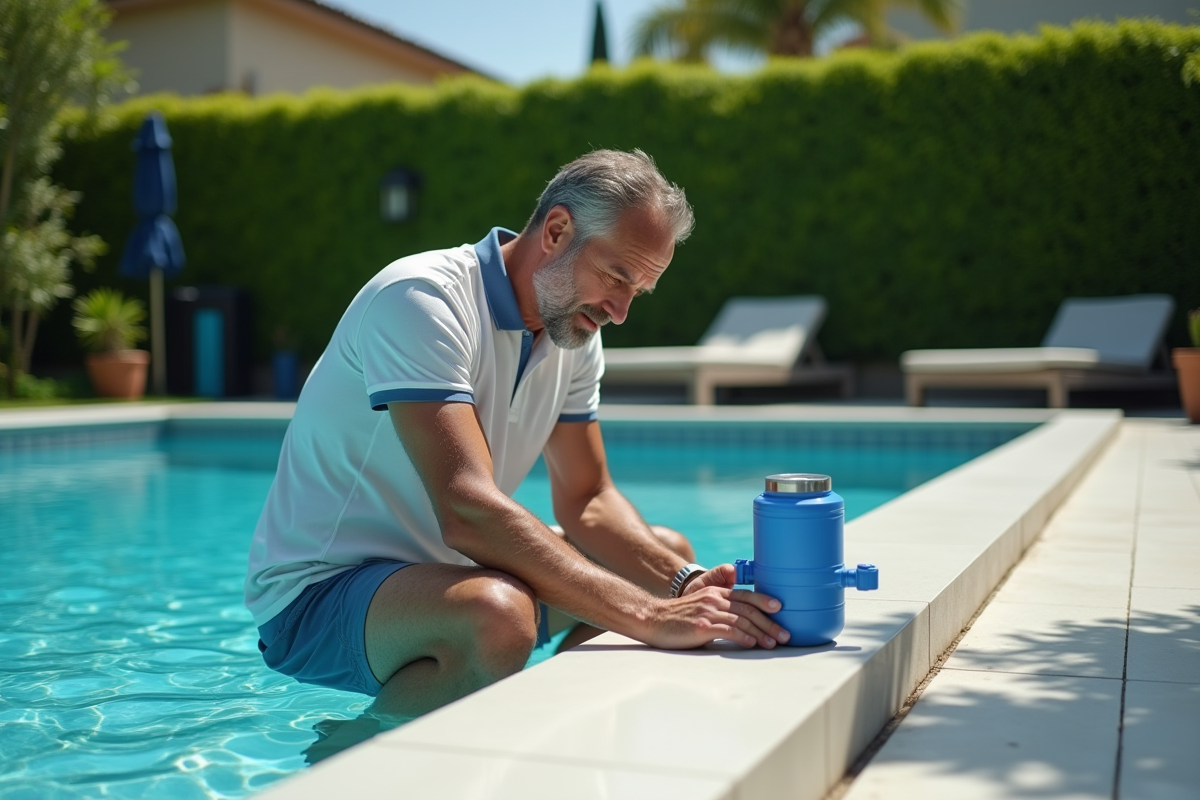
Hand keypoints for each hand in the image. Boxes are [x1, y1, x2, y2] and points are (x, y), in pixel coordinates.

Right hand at [645, 563, 790, 649]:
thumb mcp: (701, 606)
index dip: (764, 600)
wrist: (653, 619)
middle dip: (769, 623)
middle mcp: (714, 599)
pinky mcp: (702, 626)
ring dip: (760, 633)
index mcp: (715, 592)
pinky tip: (752, 644)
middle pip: (748, 610)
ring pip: (742, 621)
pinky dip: (743, 637)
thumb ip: (719, 609)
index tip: (780, 608)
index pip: (746, 596)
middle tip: (785, 635)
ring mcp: (708, 612)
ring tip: (773, 643)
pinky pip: (728, 630)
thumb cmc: (678, 618)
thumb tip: (741, 624)